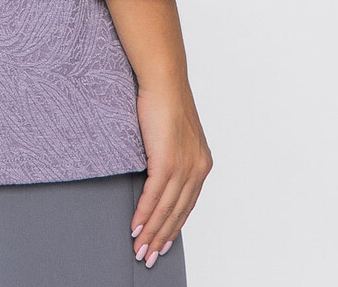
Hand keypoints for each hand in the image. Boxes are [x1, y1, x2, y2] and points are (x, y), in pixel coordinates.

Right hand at [130, 80, 212, 267]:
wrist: (164, 79)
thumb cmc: (165, 99)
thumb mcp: (175, 134)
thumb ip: (172, 156)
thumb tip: (159, 174)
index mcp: (201, 163)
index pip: (188, 204)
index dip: (174, 227)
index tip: (163, 243)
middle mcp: (197, 168)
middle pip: (178, 213)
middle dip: (162, 238)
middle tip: (149, 257)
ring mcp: (183, 166)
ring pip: (166, 209)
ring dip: (151, 233)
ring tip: (139, 249)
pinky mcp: (167, 161)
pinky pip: (154, 196)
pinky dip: (144, 214)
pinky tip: (136, 227)